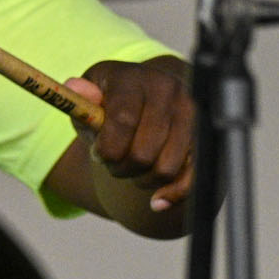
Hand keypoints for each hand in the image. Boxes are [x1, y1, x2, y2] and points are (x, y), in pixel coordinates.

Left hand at [63, 57, 195, 210]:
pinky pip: (193, 178)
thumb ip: (81, 98)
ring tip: (132, 168)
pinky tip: (157, 200)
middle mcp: (167, 90)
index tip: (99, 154)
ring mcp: (190, 114)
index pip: (123, 121)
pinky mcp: (205, 136)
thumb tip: (74, 88)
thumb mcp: (90, 98)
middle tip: (114, 163)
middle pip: (143, 152)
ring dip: (142, 180)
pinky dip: (172, 195)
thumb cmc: (112, 104)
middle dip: (121, 168)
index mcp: (134, 77)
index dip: (107, 149)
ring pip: (165, 169)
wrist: (149, 99)